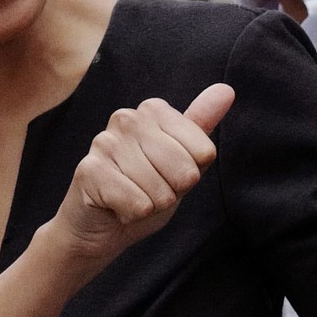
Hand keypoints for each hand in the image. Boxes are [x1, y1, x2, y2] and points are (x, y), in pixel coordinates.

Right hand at [52, 83, 233, 261]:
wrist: (100, 226)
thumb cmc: (144, 191)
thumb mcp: (181, 161)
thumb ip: (201, 128)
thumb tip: (226, 90)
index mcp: (153, 110)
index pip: (204, 151)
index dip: (191, 174)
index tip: (167, 175)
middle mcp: (127, 118)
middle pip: (185, 171)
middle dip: (172, 192)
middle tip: (149, 190)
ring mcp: (104, 142)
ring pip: (160, 191)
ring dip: (151, 205)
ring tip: (132, 197)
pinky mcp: (89, 171)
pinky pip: (138, 204)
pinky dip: (133, 215)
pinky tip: (116, 206)